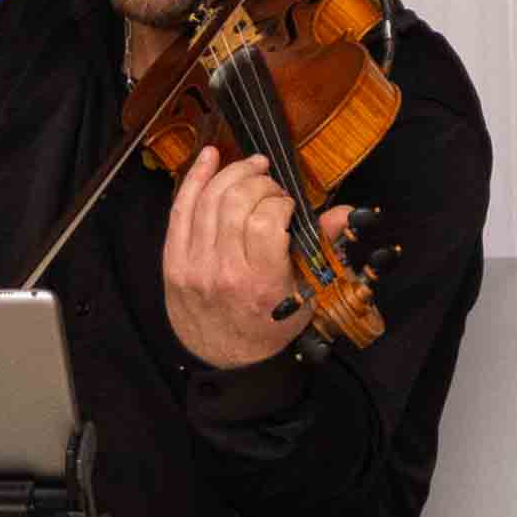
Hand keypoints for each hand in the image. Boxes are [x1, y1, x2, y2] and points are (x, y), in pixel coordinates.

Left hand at [160, 150, 322, 370]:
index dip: (281, 201)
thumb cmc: (270, 325)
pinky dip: (195, 178)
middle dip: (259, 182)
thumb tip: (343, 212)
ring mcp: (194, 266)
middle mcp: (225, 273)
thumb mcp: (306, 294)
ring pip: (209, 199)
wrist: (226, 358)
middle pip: (237, 202)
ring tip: (250, 169)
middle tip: (270, 187)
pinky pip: (180, 209)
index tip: (287, 205)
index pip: (268, 220)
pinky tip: (210, 158)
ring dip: (233, 174)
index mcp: (262, 283)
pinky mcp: (173, 262)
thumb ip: (322, 248)